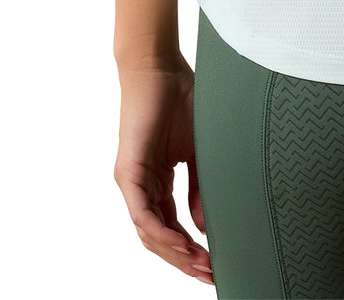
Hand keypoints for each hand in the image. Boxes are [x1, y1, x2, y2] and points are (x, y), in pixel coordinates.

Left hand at [114, 54, 213, 286]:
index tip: (215, 265)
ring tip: (201, 266)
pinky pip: (142, 213)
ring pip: (150, 232)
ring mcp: (133, 182)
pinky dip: (162, 232)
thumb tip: (204, 226)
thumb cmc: (182, 98)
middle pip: (160, 238)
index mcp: (158, 182)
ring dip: (175, 253)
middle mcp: (142, 187)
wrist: (160, 67)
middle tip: (211, 276)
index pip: (172, 227)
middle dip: (185, 261)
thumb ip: (200, 187)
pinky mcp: (128, 172)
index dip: (192, 249)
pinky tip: (182, 243)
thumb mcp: (199, 149)